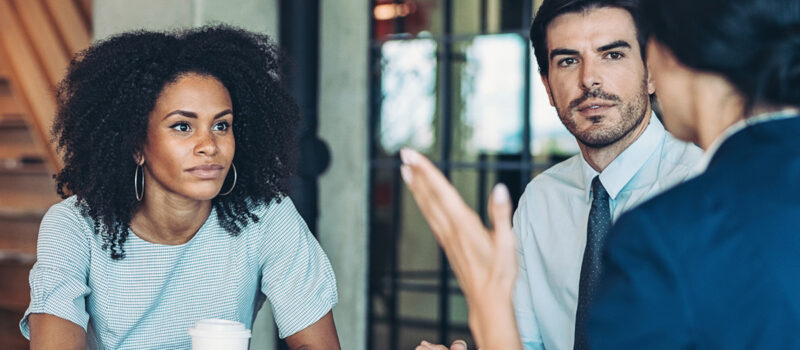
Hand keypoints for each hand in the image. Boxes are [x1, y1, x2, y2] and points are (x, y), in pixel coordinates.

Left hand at [400, 148, 521, 349]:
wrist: (487, 302)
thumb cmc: (500, 273)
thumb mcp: (508, 243)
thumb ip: (502, 214)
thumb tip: (499, 188)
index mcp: (464, 224)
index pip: (441, 191)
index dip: (426, 171)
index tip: (411, 155)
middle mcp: (450, 228)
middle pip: (429, 196)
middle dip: (416, 173)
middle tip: (403, 154)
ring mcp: (446, 237)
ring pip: (427, 207)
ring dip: (416, 187)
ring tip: (405, 171)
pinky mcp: (446, 244)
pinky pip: (430, 218)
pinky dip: (423, 203)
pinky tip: (421, 198)